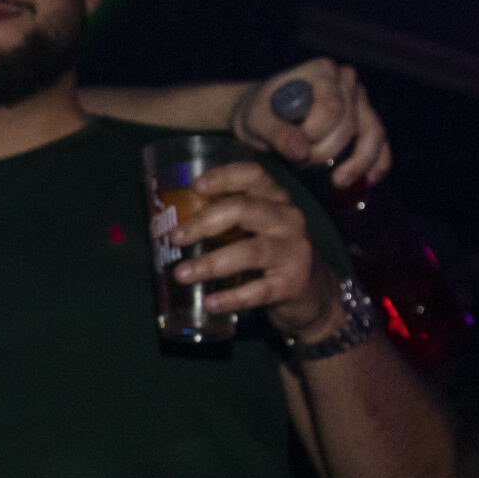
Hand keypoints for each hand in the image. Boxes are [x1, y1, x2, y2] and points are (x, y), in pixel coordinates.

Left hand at [165, 161, 341, 341]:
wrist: (312, 292)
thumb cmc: (270, 253)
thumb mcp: (255, 228)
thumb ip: (224, 220)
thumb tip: (166, 223)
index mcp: (275, 199)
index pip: (253, 175)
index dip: (224, 177)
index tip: (196, 186)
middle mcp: (288, 219)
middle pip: (245, 210)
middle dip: (205, 222)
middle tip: (175, 238)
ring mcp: (293, 251)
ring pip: (250, 251)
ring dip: (211, 263)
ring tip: (181, 274)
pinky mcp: (292, 283)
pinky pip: (258, 290)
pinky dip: (231, 297)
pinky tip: (209, 301)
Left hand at [231, 60, 391, 187]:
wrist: (264, 116)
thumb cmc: (260, 114)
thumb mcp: (257, 122)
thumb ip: (276, 133)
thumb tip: (300, 150)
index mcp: (322, 70)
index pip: (330, 108)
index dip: (314, 135)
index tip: (291, 149)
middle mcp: (346, 80)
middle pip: (348, 125)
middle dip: (324, 152)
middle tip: (298, 162)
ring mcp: (360, 100)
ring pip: (372, 133)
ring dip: (356, 162)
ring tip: (338, 181)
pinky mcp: (366, 120)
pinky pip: (381, 143)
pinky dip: (378, 163)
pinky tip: (369, 181)